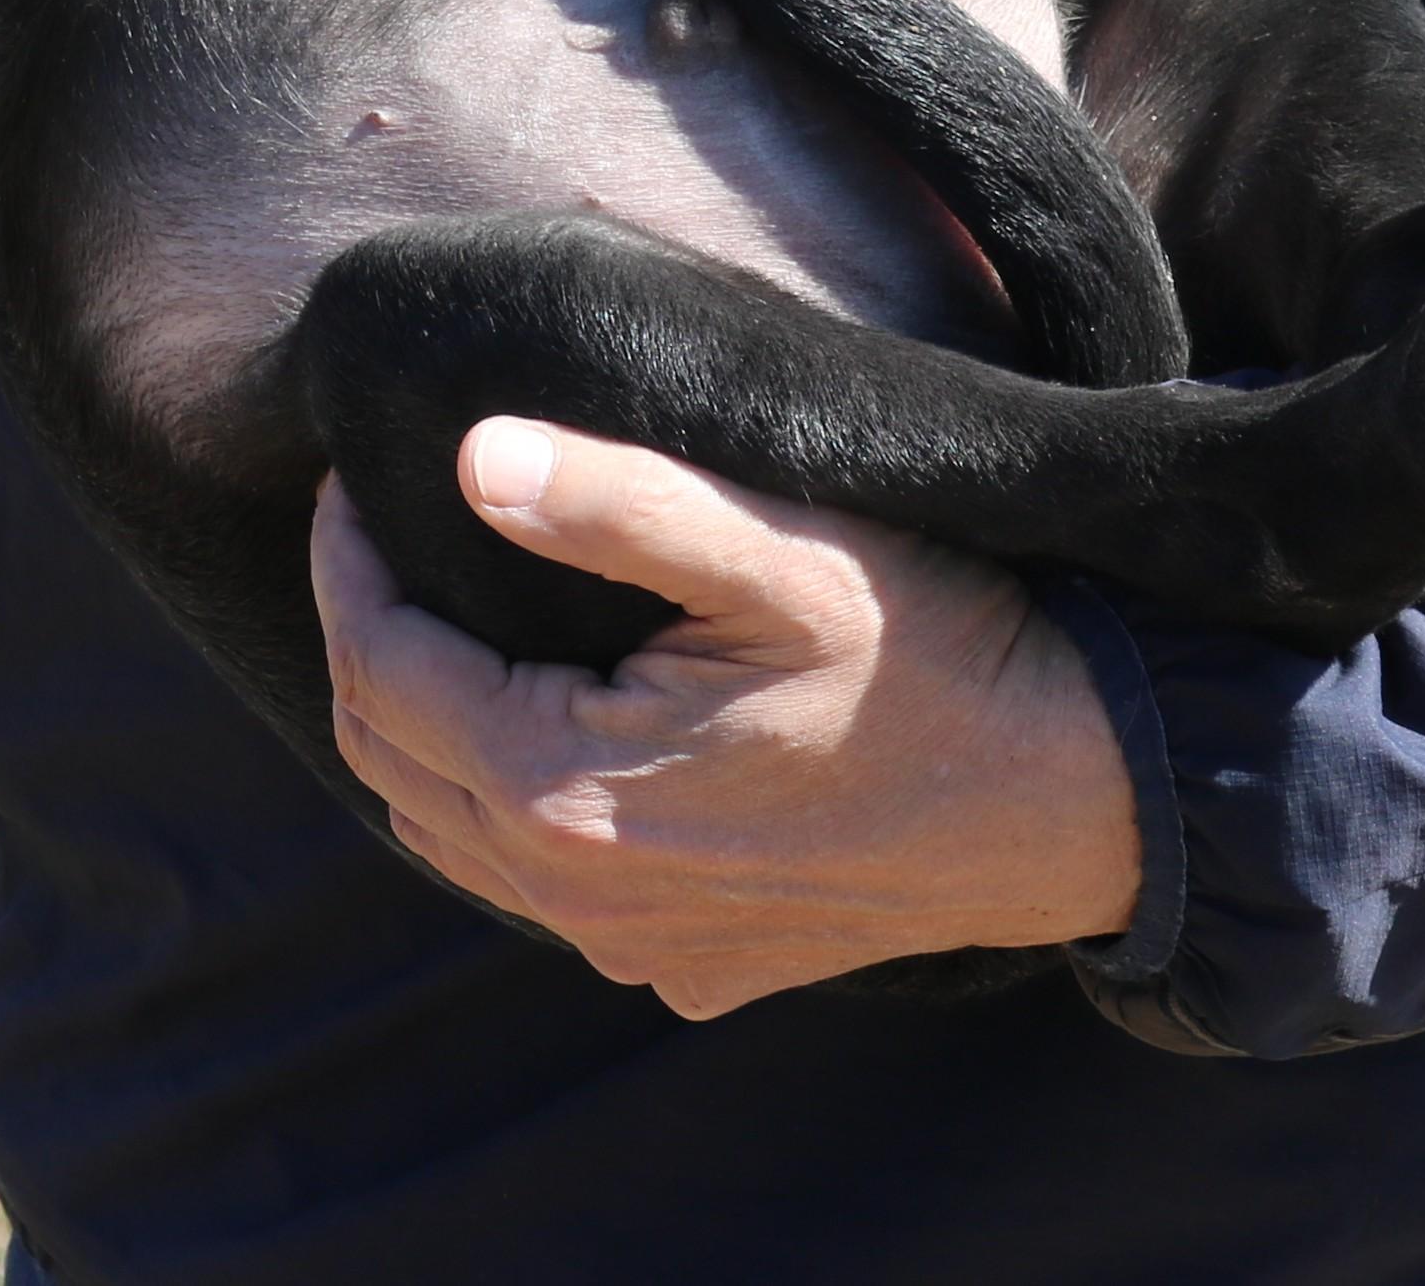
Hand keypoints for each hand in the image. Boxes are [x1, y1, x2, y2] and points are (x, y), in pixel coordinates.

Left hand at [310, 419, 1141, 1016]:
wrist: (1079, 793)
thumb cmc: (935, 649)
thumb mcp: (778, 548)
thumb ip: (618, 501)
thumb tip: (472, 458)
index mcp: (569, 791)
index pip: (381, 671)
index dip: (345, 564)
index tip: (350, 476)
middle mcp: (583, 898)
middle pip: (393, 761)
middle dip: (364, 639)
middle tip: (375, 532)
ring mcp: (639, 947)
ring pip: (456, 840)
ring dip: (421, 727)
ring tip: (438, 613)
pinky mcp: (698, 966)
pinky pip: (545, 890)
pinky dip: (501, 805)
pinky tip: (544, 725)